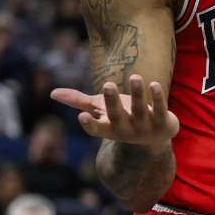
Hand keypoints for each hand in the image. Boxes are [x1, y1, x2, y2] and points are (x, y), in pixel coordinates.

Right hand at [51, 74, 178, 151]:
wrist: (155, 137)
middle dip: (113, 101)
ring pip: (140, 110)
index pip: (96, 129)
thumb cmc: (122, 118)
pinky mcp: (163, 123)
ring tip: (135, 76)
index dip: (89, 124)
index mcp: (108, 128)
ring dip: (137, 94)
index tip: (82, 116)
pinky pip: (161, 109)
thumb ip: (78, 101)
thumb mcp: (100, 110)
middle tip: (108, 84)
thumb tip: (52, 93)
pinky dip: (158, 97)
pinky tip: (154, 84)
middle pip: (117, 116)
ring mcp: (145, 127)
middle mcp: (125, 129)